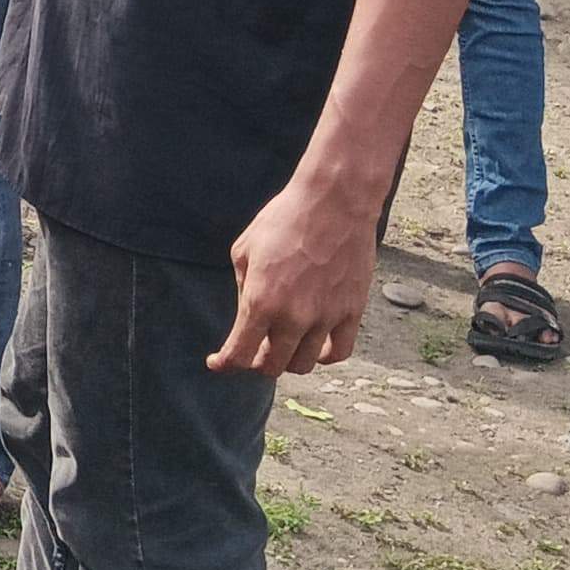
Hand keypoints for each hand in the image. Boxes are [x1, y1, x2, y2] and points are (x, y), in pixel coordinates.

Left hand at [208, 174, 379, 376]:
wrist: (333, 202)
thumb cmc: (284, 219)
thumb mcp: (244, 250)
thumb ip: (244, 288)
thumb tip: (247, 312)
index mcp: (261, 302)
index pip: (239, 354)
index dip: (225, 363)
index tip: (218, 362)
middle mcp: (293, 317)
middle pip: (272, 366)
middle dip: (256, 362)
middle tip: (253, 348)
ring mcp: (325, 317)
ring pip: (304, 364)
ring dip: (288, 360)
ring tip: (282, 345)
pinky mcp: (351, 312)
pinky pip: (339, 352)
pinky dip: (324, 356)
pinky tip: (314, 346)